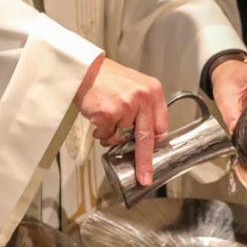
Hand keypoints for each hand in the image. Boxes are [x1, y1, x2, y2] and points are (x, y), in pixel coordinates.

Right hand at [74, 56, 167, 185]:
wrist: (85, 69)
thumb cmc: (108, 79)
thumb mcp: (135, 87)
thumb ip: (144, 109)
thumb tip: (146, 138)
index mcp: (153, 91)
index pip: (161, 125)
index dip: (156, 143)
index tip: (155, 157)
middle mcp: (143, 98)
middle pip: (146, 139)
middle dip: (144, 162)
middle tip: (145, 177)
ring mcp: (126, 106)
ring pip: (122, 137)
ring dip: (112, 135)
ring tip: (106, 117)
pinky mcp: (109, 113)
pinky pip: (106, 135)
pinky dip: (101, 131)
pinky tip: (98, 116)